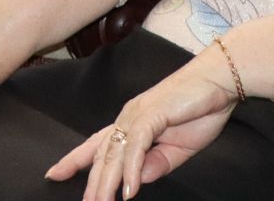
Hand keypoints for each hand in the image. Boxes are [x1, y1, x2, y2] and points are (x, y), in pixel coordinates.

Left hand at [44, 60, 239, 200]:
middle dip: (91, 182)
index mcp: (132, 124)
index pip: (97, 145)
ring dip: (106, 182)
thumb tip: (135, 182)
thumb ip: (156, 165)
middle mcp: (128, 117)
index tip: (54, 173)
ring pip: (114, 152)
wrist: (219, 83)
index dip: (75, 160)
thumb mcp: (177, 149)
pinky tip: (129, 190)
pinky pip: (136, 146)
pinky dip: (131, 169)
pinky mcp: (151, 114)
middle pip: (102, 154)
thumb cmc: (201, 110)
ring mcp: (137, 114)